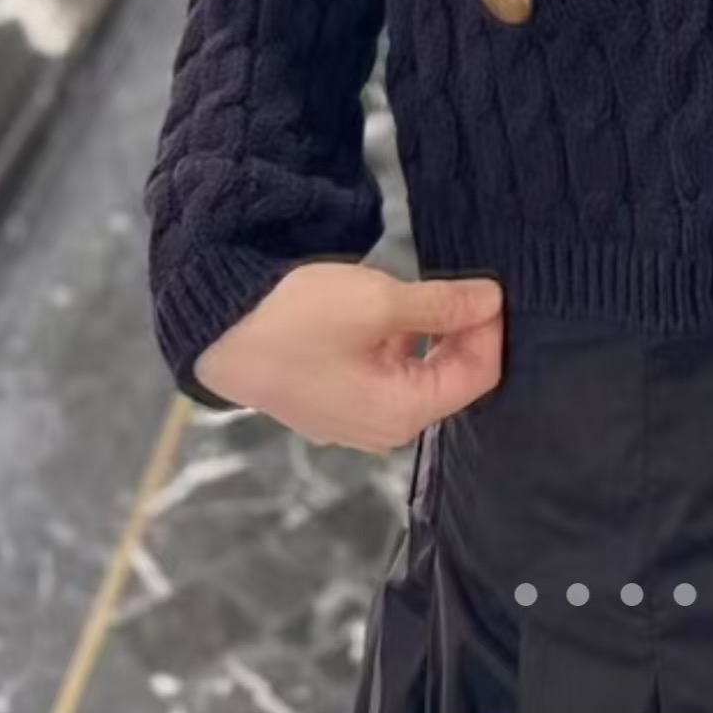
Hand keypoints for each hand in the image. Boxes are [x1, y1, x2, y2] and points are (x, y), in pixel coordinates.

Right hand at [190, 263, 504, 452]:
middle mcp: (384, 430)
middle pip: (451, 379)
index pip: (478, 376)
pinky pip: (387, 374)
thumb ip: (442, 306)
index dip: (490, 329)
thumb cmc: (299, 319)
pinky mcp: (334, 401)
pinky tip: (390, 309)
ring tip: (430, 291)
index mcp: (401, 414)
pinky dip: (401, 342)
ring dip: (433, 334)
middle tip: (467, 282)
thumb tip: (493, 301)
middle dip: (465, 332)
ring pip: (419, 374)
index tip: (490, 286)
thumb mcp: (378, 302)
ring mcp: (355, 420)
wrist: (219, 332)